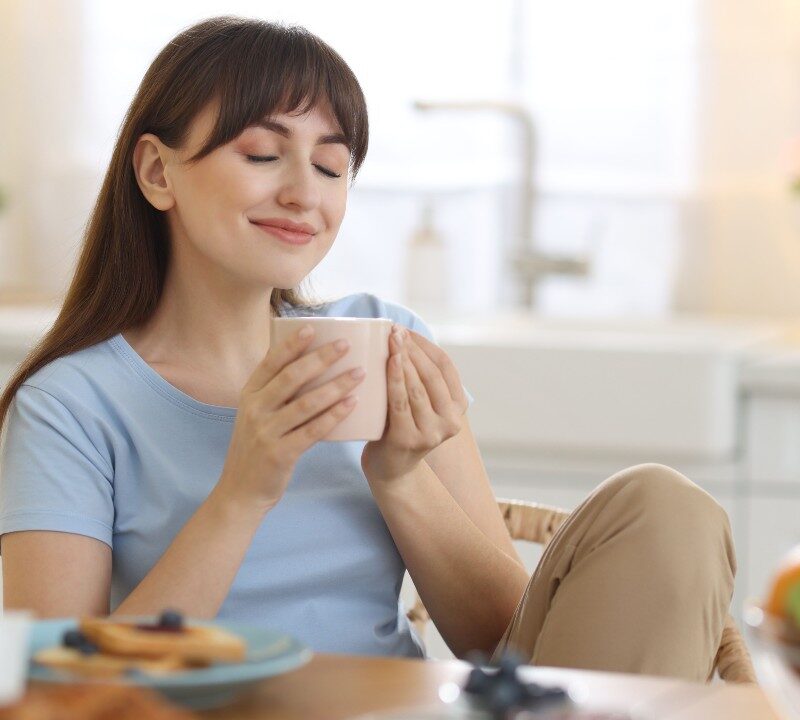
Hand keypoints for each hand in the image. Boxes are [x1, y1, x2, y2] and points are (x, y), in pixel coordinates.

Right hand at [217, 326, 364, 511]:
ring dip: (335, 386)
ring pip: (306, 403)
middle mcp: (255, 409)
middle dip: (321, 358)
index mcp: (249, 395)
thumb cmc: (256, 448)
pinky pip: (312, 430)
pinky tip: (352, 403)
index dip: (291, 344)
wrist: (240, 491)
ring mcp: (266, 432)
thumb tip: (307, 364)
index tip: (313, 327)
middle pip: (291, 377)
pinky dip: (334, 415)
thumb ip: (274, 392)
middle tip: (346, 345)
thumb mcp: (255, 415)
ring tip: (359, 373)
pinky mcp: (280, 453)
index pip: (270, 362)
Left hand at [361, 325, 468, 483]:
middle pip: (432, 375)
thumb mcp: (418, 403)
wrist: (389, 469)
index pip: (445, 367)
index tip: (406, 330)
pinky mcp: (409, 440)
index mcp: (458, 408)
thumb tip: (403, 334)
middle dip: (413, 348)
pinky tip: (389, 360)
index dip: (426, 345)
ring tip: (389, 339)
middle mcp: (450, 422)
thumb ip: (420, 378)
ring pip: (417, 387)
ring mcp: (431, 433)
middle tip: (394, 329)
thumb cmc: (400, 426)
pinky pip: (401, 402)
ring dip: (403, 358)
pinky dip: (396, 378)